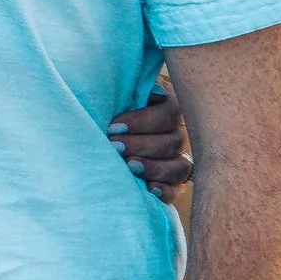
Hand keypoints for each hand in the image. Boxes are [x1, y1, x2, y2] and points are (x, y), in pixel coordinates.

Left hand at [111, 75, 192, 192]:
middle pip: (173, 141)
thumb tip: (153, 89)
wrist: (102, 133)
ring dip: (153, 167)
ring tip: (129, 166)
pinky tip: (149, 189)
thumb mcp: (120, 94)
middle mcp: (177, 133)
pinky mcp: (171, 183)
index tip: (113, 127)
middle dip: (141, 144)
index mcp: (167, 106)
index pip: (170, 112)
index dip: (143, 121)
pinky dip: (165, 190)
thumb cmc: (109, 108)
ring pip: (178, 166)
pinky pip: (177, 190)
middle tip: (115, 146)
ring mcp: (177, 159)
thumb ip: (131, 89)